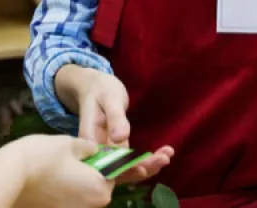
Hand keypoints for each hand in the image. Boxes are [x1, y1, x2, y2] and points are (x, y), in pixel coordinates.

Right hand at [9, 135, 114, 207]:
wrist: (8, 177)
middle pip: (98, 186)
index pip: (114, 173)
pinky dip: (64, 190)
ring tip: (58, 166)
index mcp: (100, 188)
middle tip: (73, 157)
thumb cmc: (43, 156)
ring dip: (77, 182)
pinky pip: (68, 200)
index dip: (106, 160)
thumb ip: (88, 148)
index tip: (98, 153)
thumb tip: (95, 151)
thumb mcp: (69, 143)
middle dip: (91, 173)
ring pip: (82, 194)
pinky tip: (50, 178)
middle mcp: (92, 206)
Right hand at [56, 65, 174, 183]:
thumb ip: (115, 117)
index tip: (143, 168)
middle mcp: (94, 151)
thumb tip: (120, 138)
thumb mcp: (110, 98)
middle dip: (141, 169)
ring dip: (147, 166)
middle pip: (117, 170)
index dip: (123, 170)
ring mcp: (104, 153)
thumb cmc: (101, 89)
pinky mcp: (114, 150)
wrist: (95, 86)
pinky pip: (129, 161)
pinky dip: (146, 161)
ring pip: (125, 168)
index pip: (105, 163)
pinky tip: (162, 155)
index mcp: (89, 141)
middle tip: (164, 159)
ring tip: (167, 155)